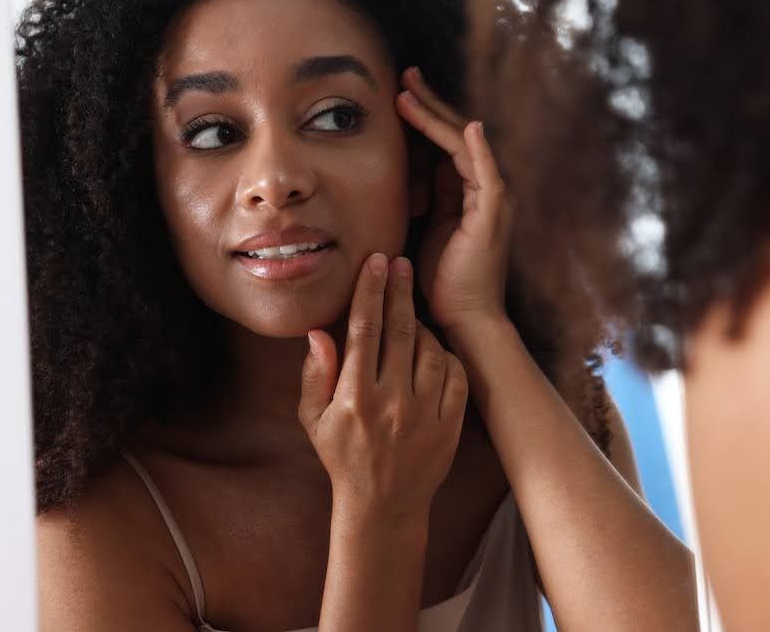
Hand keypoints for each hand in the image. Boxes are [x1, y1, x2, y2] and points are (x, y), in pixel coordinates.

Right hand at [298, 253, 468, 520]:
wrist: (383, 506)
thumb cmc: (342, 457)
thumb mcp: (314, 420)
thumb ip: (315, 375)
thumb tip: (318, 332)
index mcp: (355, 398)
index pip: (364, 331)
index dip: (370, 292)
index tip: (376, 262)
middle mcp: (392, 403)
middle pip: (400, 331)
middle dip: (400, 291)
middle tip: (401, 262)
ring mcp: (425, 415)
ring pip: (431, 350)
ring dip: (422, 325)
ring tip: (411, 314)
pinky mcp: (450, 425)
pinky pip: (456, 375)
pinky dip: (446, 355)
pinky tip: (433, 349)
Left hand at [396, 68, 514, 334]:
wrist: (463, 319)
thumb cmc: (439, 282)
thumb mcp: (421, 230)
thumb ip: (419, 199)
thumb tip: (394, 176)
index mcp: (466, 193)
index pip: (445, 142)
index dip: (423, 115)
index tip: (397, 92)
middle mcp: (484, 189)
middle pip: (456, 133)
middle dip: (429, 103)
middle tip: (404, 74)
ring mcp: (493, 199)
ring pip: (464, 144)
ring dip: (436, 116)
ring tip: (407, 93)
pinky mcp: (494, 214)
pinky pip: (486, 172)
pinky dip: (476, 148)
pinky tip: (465, 126)